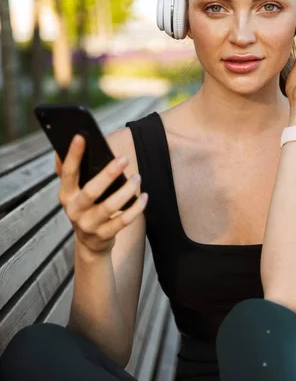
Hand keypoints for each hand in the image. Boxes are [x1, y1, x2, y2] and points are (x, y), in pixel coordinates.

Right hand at [55, 135, 147, 254]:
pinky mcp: (103, 235)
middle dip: (108, 174)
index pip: (68, 172)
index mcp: (66, 194)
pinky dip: (136, 208)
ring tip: (137, 178)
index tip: (81, 136)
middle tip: (124, 159)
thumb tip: (73, 142)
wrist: (89, 243)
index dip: (73, 155)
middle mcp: (74, 210)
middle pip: (91, 191)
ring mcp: (88, 225)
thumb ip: (73, 172)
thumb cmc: (86, 208)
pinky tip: (144, 197)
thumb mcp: (74, 192)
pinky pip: (123, 221)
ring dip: (126, 191)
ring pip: (110, 206)